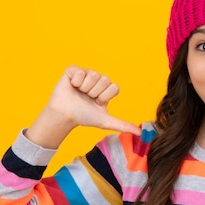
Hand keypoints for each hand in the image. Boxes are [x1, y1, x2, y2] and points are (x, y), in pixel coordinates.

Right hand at [25, 66, 140, 147]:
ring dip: (85, 88)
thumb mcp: (106, 121)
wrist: (65, 115)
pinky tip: (72, 86)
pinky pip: (80, 72)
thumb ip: (123, 125)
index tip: (97, 103)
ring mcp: (86, 73)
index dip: (105, 97)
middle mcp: (98, 79)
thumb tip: (139, 133)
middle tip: (87, 98)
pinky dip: (76, 82)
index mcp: (106, 89)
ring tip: (79, 93)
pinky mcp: (73, 70)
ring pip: (93, 75)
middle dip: (95, 93)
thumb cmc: (84, 116)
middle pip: (105, 80)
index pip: (114, 87)